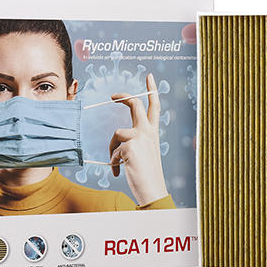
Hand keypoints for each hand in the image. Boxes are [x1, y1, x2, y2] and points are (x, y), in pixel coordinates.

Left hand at [108, 73, 168, 206]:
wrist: (152, 189)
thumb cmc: (147, 174)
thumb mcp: (144, 153)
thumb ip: (135, 141)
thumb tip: (119, 138)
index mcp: (153, 132)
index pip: (154, 106)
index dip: (151, 90)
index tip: (149, 77)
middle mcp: (148, 131)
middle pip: (135, 105)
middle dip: (124, 97)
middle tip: (113, 96)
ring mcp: (139, 137)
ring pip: (116, 133)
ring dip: (112, 149)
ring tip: (117, 163)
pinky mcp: (129, 146)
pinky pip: (114, 151)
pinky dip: (114, 162)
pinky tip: (118, 172)